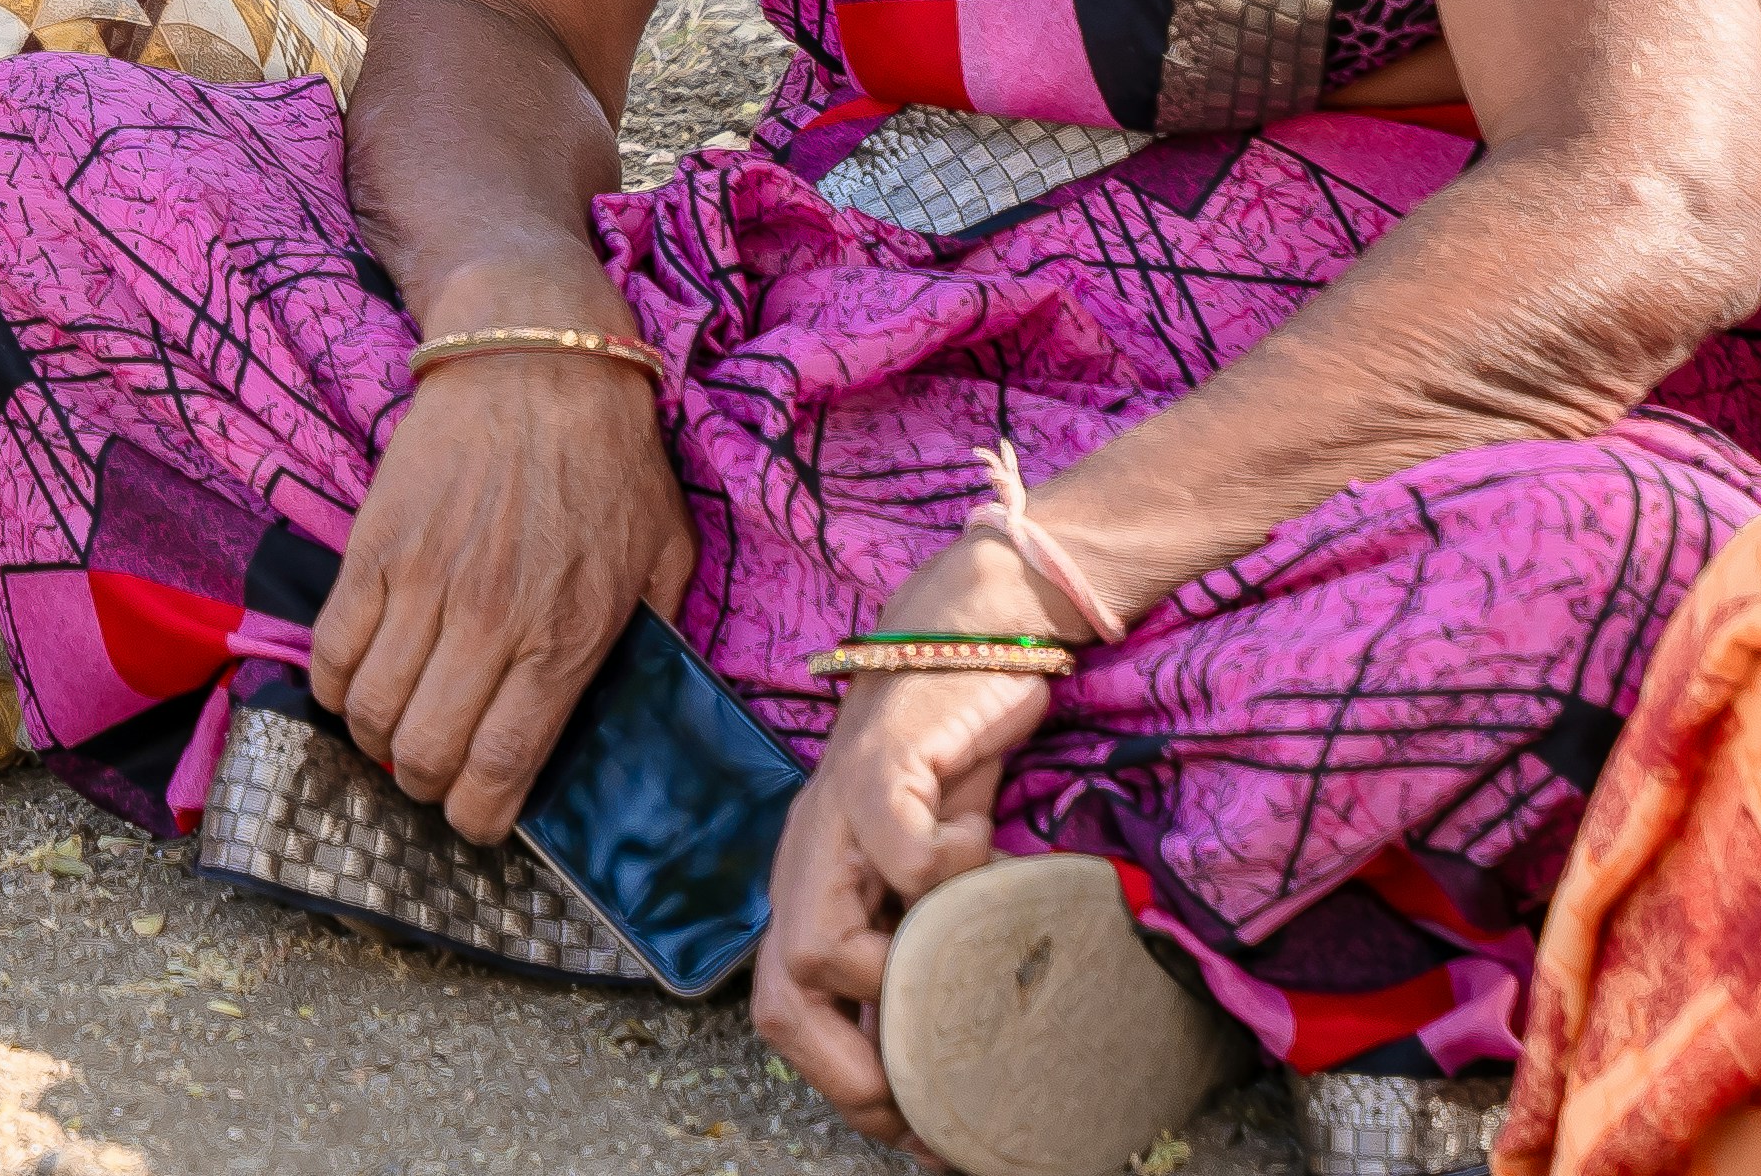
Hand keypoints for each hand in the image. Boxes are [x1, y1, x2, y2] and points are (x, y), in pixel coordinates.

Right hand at [315, 328, 692, 840]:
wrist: (535, 358)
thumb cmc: (610, 458)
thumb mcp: (665, 555)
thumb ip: (652, 637)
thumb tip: (630, 707)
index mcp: (567, 636)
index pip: (503, 766)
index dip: (479, 816)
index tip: (476, 818)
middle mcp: (492, 621)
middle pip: (425, 753)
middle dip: (423, 785)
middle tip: (432, 769)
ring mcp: (426, 583)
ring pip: (370, 711)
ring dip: (375, 740)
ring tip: (393, 727)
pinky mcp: (375, 546)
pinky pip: (332, 647)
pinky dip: (334, 685)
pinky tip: (355, 681)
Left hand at [754, 540, 1060, 1137]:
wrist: (969, 634)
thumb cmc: (955, 767)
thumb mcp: (936, 877)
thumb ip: (926, 948)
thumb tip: (956, 1059)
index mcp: (812, 894)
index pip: (781, 1014)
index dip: (839, 1087)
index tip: (916, 1133)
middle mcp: (806, 862)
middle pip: (780, 997)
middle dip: (852, 1070)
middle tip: (934, 1093)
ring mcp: (830, 816)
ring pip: (822, 945)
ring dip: (907, 968)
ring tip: (971, 931)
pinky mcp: (877, 764)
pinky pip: (895, 849)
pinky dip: (944, 865)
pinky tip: (979, 842)